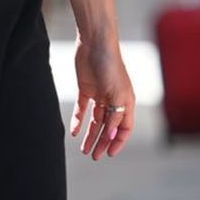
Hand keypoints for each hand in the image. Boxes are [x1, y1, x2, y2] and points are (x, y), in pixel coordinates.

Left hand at [71, 37, 134, 161]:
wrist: (94, 43)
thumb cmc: (110, 65)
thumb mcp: (116, 93)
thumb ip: (114, 115)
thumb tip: (110, 135)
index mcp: (126, 101)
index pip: (124, 128)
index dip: (118, 141)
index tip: (109, 154)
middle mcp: (113, 100)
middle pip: (108, 127)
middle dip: (101, 143)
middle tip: (93, 156)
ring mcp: (99, 95)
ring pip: (95, 121)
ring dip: (90, 135)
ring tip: (83, 150)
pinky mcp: (85, 89)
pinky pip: (82, 110)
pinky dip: (78, 121)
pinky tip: (74, 132)